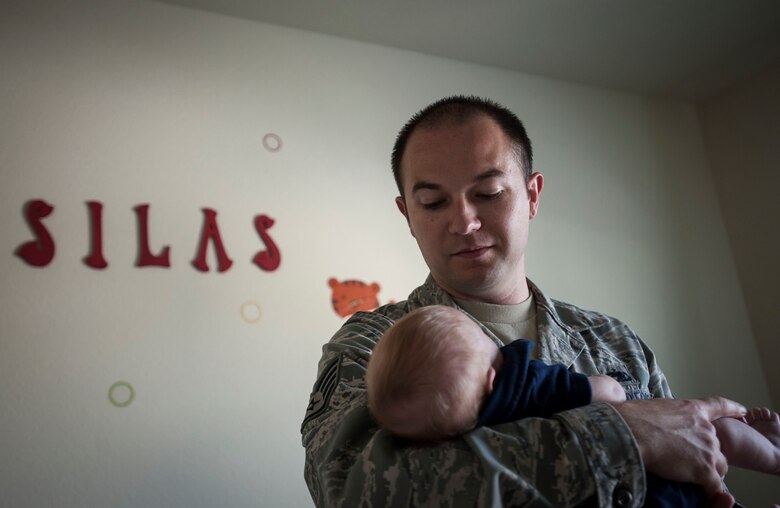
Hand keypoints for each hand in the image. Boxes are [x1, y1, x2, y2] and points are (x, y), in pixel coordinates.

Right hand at [614, 397, 745, 497]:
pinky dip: (708, 490)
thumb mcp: (656, 407)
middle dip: (706, 454)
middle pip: (717, 446)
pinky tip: (699, 491)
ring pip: (719, 467)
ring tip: (687, 475)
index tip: (743, 411)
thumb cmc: (632, 418)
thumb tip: (661, 426)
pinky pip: (714, 486)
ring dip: (707, 472)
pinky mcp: (704, 469)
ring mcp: (707, 449)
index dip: (732, 409)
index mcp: (692, 409)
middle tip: (685, 459)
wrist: (630, 432)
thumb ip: (670, 416)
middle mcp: (706, 428)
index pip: (718, 406)